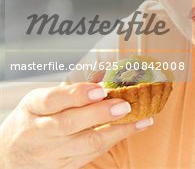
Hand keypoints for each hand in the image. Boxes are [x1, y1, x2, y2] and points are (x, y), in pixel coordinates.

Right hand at [0, 83, 152, 168]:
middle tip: (125, 105)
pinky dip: (115, 140)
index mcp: (33, 107)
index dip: (77, 95)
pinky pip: (92, 154)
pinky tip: (133, 129)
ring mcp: (50, 152)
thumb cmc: (34, 119)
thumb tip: (106, 75)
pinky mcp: (63, 166)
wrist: (11, 156)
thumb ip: (70, 90)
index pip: (52, 100)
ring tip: (142, 119)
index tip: (101, 90)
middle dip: (100, 114)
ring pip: (86, 144)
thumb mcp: (41, 100)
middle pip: (69, 124)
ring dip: (118, 131)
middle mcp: (39, 131)